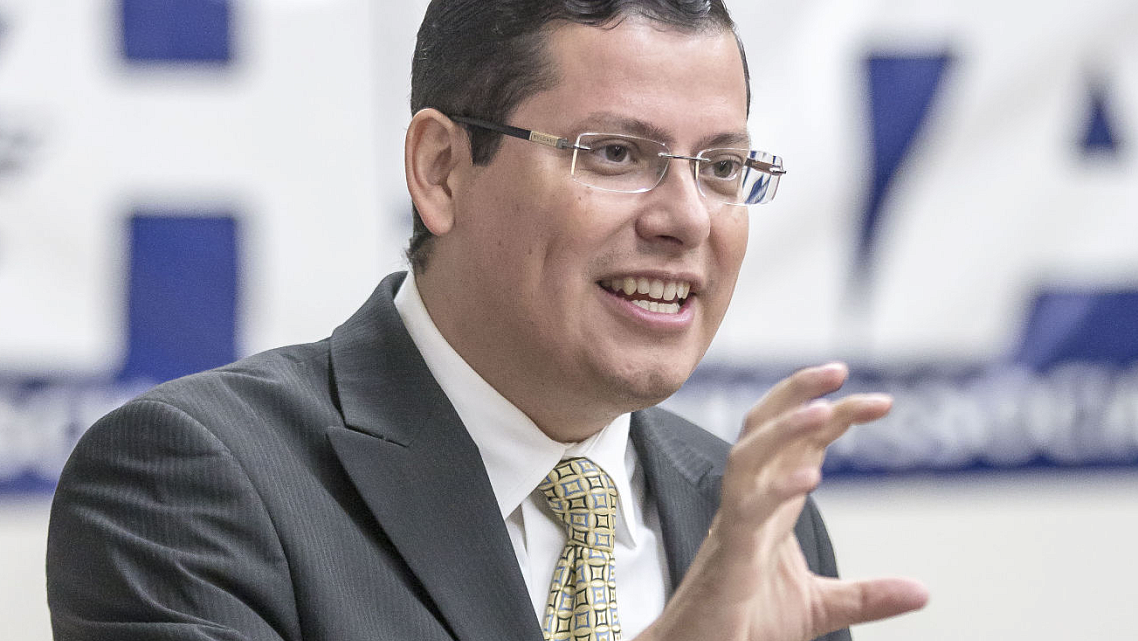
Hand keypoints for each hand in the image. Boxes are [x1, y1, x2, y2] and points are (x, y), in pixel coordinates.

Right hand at [638, 363, 927, 640]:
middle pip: (763, 428)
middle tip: (840, 369)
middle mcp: (748, 504)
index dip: (834, 415)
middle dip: (798, 393)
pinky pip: (745, 511)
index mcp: (769, 507)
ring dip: (783, 428)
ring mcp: (734, 526)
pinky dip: (776, 490)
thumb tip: (923, 591)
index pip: (799, 444)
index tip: (880, 401)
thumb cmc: (745, 624)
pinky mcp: (726, 556)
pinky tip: (811, 478)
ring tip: (824, 410)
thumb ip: (867, 596)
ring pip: (747, 456)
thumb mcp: (819, 607)